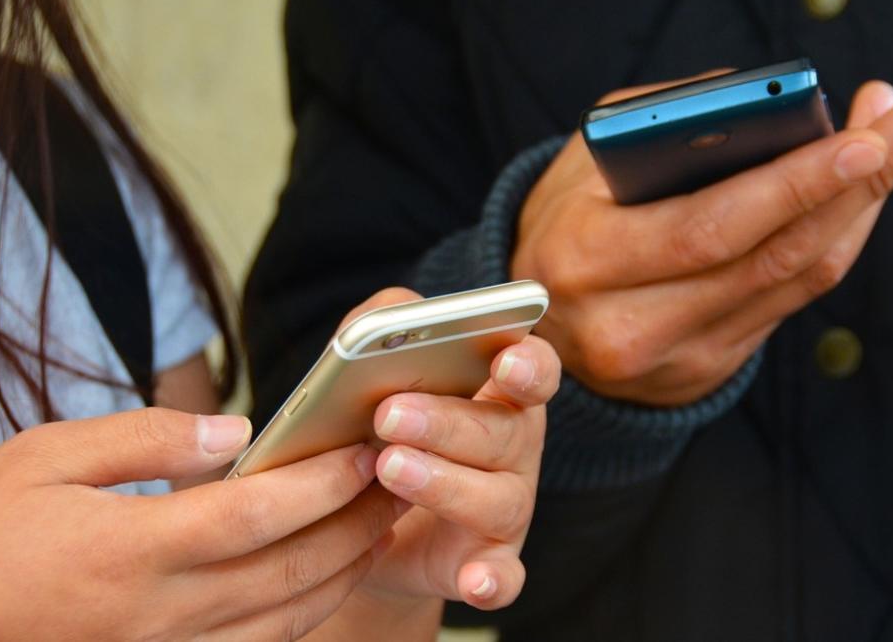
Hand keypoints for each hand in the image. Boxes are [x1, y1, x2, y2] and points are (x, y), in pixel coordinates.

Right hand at [0, 408, 405, 639]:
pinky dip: (304, 614)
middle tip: (400, 481)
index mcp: (134, 548)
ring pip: (287, 618)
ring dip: (345, 571)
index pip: (258, 513)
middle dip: (357, 524)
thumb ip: (143, 439)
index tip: (363, 447)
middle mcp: (163, 611)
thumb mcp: (42, 457)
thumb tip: (234, 430)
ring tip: (380, 525)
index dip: (322, 481)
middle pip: (292, 569)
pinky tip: (325, 580)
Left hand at [312, 287, 558, 633]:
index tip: (504, 361)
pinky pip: (503, 577)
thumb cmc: (376, 428)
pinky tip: (474, 581)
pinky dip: (494, 581)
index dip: (527, 364)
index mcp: (500, 393)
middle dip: (448, 421)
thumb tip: (397, 312)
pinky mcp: (488, 564)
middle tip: (389, 414)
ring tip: (388, 468)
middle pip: (505, 432)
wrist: (358, 520)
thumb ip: (381, 326)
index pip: (534, 369)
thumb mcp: (371, 371)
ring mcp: (507, 509)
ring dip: (445, 484)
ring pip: (497, 498)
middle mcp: (515, 449)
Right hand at [512, 72, 892, 404]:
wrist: (535, 322)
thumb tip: (769, 105)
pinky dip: (832, 244)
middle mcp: (629, 324)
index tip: (860, 139)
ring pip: (795, 282)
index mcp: (586, 260)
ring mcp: (673, 359)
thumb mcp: (586, 159)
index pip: (709, 228)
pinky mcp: (705, 372)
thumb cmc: (566, 219)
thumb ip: (665, 123)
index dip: (792, 187)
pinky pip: (790, 303)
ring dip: (859, 210)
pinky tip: (858, 196)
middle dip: (855, 186)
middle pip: (771, 257)